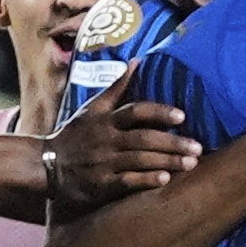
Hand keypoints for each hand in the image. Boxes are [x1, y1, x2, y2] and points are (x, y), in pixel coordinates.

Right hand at [47, 99, 199, 216]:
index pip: (135, 111)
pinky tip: (164, 181)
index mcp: (105, 119)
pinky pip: (125, 182)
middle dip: (172, 143)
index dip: (159, 112)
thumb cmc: (75, 135)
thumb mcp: (92, 109)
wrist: (47, 165)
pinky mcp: (100, 185)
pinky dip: (144, 180)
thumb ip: (116, 88)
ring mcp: (102, 163)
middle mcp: (105, 139)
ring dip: (166, 162)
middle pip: (143, 138)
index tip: (182, 116)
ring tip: (190, 164)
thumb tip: (137, 61)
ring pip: (138, 160)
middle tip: (199, 148)